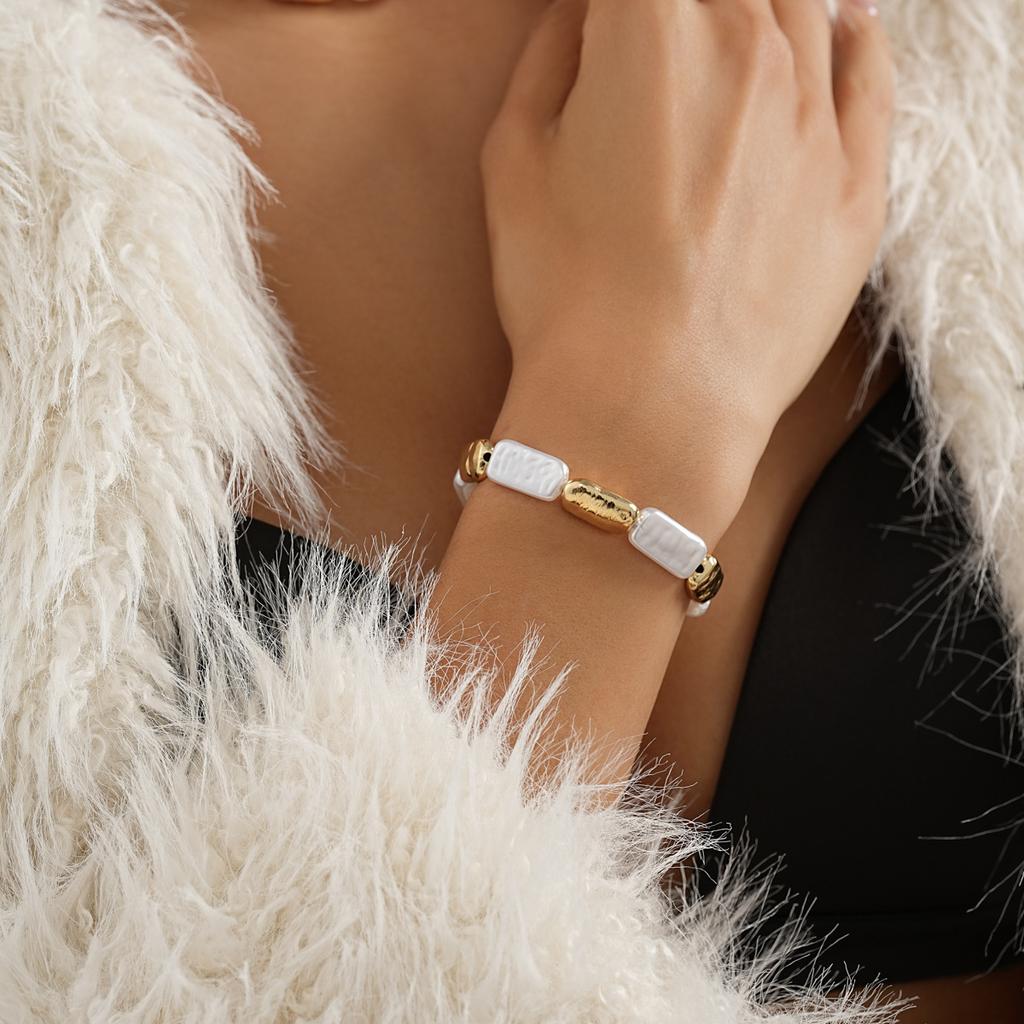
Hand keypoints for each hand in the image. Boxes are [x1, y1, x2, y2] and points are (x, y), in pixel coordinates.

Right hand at [482, 0, 893, 532]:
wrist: (645, 404)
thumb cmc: (563, 291)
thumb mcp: (512, 160)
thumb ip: (549, 58)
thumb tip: (582, 17)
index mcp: (649, 25)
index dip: (614, 12)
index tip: (601, 35)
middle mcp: (745, 43)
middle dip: (681, 15)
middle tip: (659, 58)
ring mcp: (813, 112)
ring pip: (799, 6)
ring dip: (757, 11)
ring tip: (731, 37)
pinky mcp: (857, 181)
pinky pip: (868, 76)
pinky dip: (853, 36)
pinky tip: (840, 25)